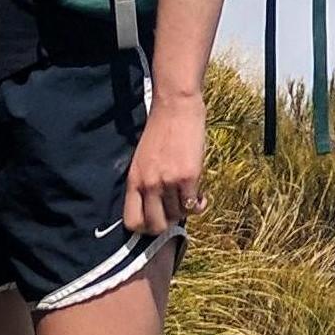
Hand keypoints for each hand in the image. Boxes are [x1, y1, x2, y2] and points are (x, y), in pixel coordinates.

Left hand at [123, 85, 206, 238]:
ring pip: (177, 215)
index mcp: (133, 181)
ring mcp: (168, 182)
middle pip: (155, 226)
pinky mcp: (188, 177)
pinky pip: (193, 205)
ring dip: (185, 210)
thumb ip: (144, 183)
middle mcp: (148, 185)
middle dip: (167, 224)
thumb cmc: (160, 131)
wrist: (175, 107)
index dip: (144, 227)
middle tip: (175, 212)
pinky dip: (199, 204)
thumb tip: (155, 207)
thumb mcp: (142, 160)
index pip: (131, 222)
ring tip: (189, 197)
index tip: (155, 218)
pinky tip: (202, 195)